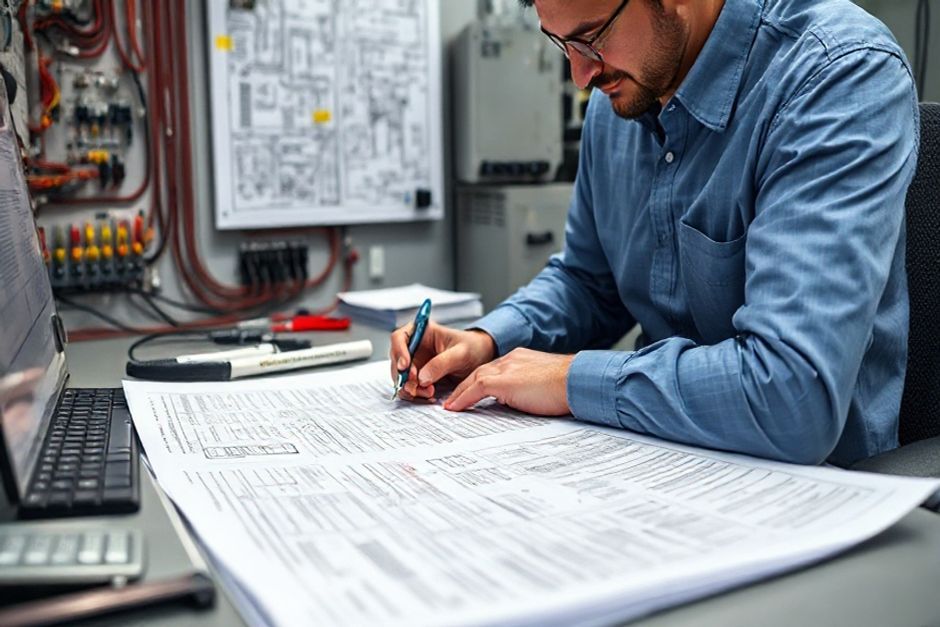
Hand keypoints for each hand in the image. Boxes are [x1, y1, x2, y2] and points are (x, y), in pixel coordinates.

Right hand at [389, 321, 496, 400]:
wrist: (481, 360)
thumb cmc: (472, 348)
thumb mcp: (461, 353)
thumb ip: (442, 363)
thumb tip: (422, 377)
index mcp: (421, 332)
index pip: (399, 338)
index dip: (399, 352)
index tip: (405, 366)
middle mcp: (415, 347)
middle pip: (397, 360)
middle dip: (403, 375)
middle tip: (415, 386)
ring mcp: (416, 362)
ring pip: (401, 376)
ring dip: (409, 386)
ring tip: (427, 392)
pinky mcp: (419, 376)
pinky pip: (410, 386)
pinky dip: (415, 392)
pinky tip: (428, 394)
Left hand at [444, 348, 574, 415]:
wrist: (578, 381)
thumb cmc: (568, 387)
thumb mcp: (544, 386)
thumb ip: (529, 389)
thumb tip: (521, 402)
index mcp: (521, 359)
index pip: (494, 369)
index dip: (480, 381)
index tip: (472, 392)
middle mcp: (511, 359)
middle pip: (479, 371)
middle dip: (464, 385)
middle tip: (453, 399)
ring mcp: (507, 368)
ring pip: (474, 378)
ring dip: (459, 393)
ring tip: (450, 406)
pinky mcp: (504, 381)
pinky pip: (475, 389)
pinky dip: (463, 398)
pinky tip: (454, 409)